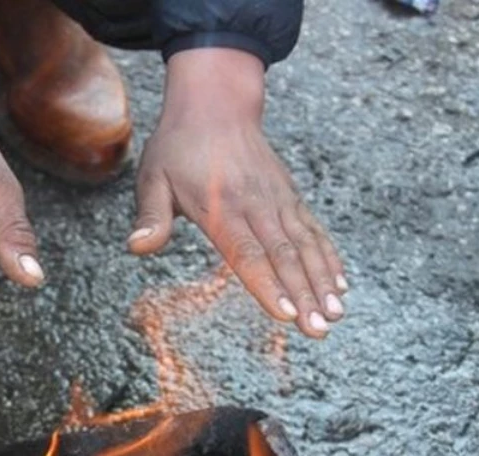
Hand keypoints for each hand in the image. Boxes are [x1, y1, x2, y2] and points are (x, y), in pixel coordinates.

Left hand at [129, 49, 347, 338]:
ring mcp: (277, 200)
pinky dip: (328, 258)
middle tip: (319, 329)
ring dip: (323, 281)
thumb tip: (137, 246)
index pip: (247, 253)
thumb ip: (151, 216)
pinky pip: (313, 231)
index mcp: (220, 207)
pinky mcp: (289, 197)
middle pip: (283, 256)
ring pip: (305, 246)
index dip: (268, 285)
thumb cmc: (178, 146)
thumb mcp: (153, 178)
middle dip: (304, 295)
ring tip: (336, 314)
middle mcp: (255, 205)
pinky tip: (341, 285)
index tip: (286, 314)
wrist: (216, 103)